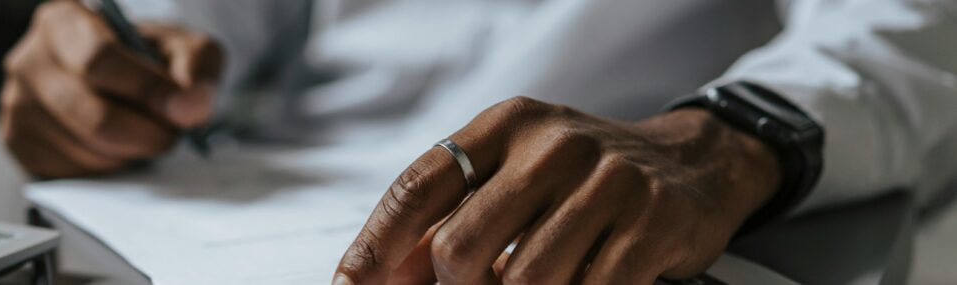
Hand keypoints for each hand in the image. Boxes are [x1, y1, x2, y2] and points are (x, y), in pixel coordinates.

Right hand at [0, 1, 222, 177]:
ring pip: (89, 152)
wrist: (120, 81)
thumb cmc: (147, 59)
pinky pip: (74, 174)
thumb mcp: (184, 48)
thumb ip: (196, 68)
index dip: (148, 91)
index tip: (183, 110)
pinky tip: (114, 147)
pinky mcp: (20, 146)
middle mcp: (29, 61)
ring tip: (141, 132)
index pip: (100, 60)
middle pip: (96, 118)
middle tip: (170, 133)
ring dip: (131, 153)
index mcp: (63, 22)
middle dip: (148, 134)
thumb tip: (188, 108)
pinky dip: (108, 169)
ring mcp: (17, 106)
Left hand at [334, 97, 780, 283]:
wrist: (690, 164)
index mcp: (504, 126)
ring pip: (523, 282)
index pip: (419, 188)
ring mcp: (606, 181)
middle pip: (461, 247)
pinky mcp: (650, 222)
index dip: (376, 246)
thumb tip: (377, 278)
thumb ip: (451, 216)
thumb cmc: (579, 180)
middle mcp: (552, 144)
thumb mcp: (513, 175)